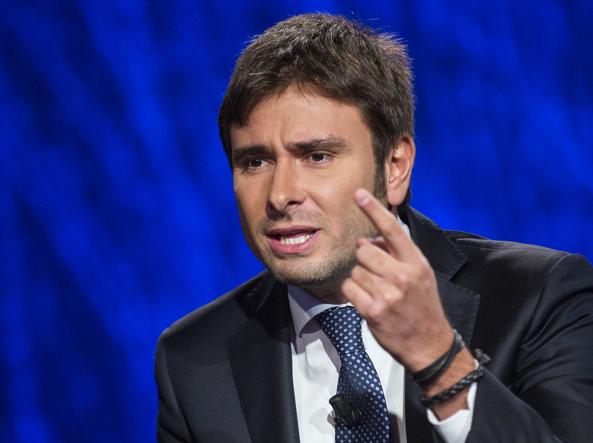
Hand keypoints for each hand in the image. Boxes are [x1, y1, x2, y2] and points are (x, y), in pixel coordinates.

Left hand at [342, 188, 453, 371]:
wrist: (430, 344)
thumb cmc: (422, 304)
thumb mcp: (420, 274)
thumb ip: (397, 254)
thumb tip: (367, 239)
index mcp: (416, 262)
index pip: (392, 229)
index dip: (374, 210)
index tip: (359, 194)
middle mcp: (403, 276)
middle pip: (364, 251)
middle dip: (365, 259)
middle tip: (378, 274)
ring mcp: (387, 294)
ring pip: (355, 271)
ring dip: (360, 279)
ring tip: (377, 291)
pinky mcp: (373, 311)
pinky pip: (349, 289)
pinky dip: (353, 293)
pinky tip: (367, 301)